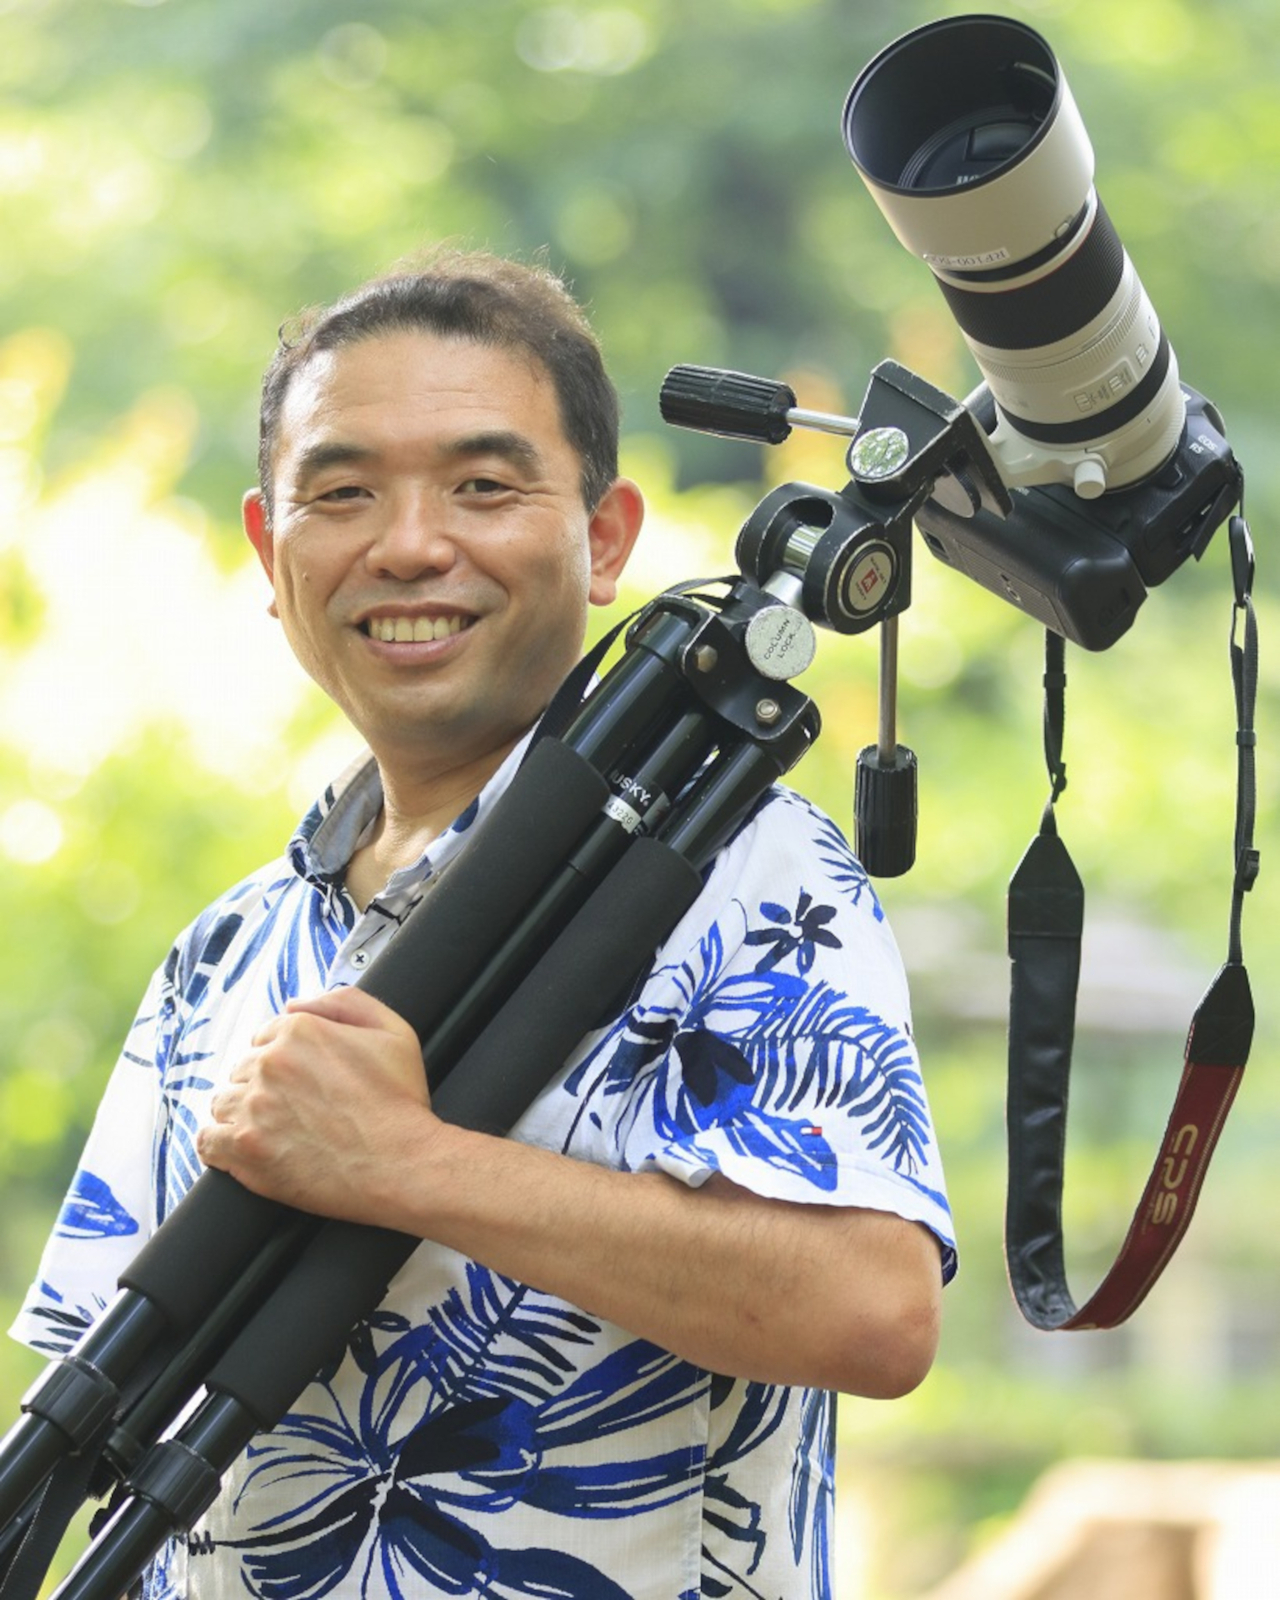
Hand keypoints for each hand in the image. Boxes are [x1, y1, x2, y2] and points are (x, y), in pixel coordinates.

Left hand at [196, 985, 437, 1223]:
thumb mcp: (393, 1031)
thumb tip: (294, 1004)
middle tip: (293, 1109)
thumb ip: (345, 1002)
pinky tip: (241, 1149)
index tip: (300, 1082)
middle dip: (263, 1086)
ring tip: (273, 1131)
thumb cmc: (399, 1102)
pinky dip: (218, 1145)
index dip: (284, 1060)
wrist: (401, 1164)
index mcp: (300, 1031)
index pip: (266, 1037)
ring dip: (241, 1113)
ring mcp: (253, 1106)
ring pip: (223, 1101)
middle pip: (244, 1068)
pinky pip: (207, 1141)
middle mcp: (270, 1063)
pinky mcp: (243, 1149)